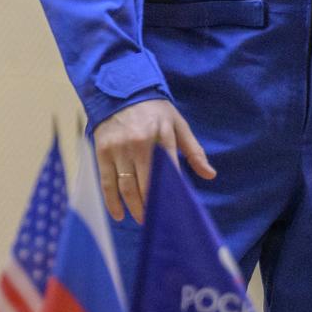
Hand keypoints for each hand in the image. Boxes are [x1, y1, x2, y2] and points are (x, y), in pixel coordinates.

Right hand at [93, 98, 215, 222]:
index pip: (168, 173)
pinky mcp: (102, 151)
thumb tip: (210, 175)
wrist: (120, 89)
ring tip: (142, 220)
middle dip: (152, 207)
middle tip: (158, 222)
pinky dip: (111, 200)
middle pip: (145, 184)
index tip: (176, 211)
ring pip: (126, 187)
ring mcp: (117, 149)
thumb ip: (193, 150)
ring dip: (134, 208)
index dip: (172, 194)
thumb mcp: (177, 124)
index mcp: (160, 137)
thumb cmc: (153, 110)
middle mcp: (137, 145)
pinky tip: (117, 214)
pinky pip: (106, 181)